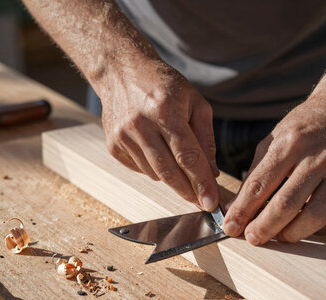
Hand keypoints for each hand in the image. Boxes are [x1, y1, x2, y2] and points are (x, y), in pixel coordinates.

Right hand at [100, 59, 218, 210]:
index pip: (187, 155)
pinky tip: (157, 152)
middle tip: (202, 202)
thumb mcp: (195, 102)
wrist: (121, 72)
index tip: (212, 202)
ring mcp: (122, 136)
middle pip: (168, 171)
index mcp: (164, 110)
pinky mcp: (113, 145)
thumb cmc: (164, 85)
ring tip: (179, 163)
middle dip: (188, 191)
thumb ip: (205, 138)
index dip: (201, 182)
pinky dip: (154, 169)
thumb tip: (212, 172)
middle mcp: (140, 124)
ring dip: (172, 177)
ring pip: (154, 173)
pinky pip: (140, 169)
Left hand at [222, 94, 325, 243]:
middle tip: (252, 238)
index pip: (260, 185)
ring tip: (278, 237)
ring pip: (314, 216)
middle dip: (264, 227)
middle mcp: (318, 157)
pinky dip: (318, 230)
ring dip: (291, 234)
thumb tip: (238, 208)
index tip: (230, 227)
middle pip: (286, 204)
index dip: (242, 210)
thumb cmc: (303, 127)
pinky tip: (305, 227)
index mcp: (290, 144)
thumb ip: (256, 175)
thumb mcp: (273, 140)